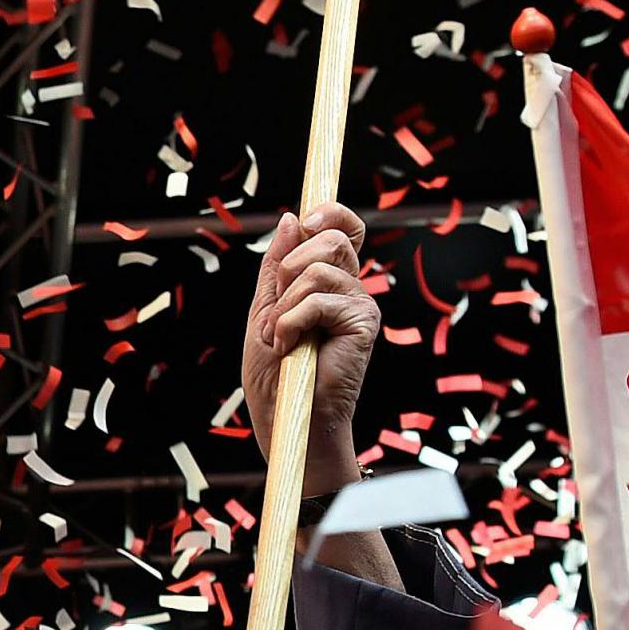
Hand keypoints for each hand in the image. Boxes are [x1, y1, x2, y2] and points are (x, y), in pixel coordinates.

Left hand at [243, 202, 377, 497]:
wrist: (287, 417)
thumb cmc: (276, 373)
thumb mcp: (265, 310)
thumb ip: (277, 266)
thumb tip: (291, 217)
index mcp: (330, 281)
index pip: (344, 225)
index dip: (328, 212)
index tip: (305, 222)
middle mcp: (352, 287)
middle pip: (332, 236)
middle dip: (289, 267)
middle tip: (277, 309)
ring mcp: (360, 304)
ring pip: (321, 266)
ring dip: (284, 304)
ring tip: (281, 336)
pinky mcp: (363, 324)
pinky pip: (318, 298)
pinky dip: (289, 323)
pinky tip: (289, 348)